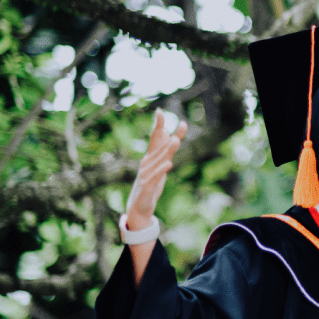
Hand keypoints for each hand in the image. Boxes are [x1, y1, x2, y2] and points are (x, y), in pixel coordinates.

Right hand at [125, 109, 187, 228]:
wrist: (138, 207)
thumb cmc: (150, 183)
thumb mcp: (159, 166)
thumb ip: (165, 151)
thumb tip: (170, 134)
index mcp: (150, 158)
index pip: (155, 138)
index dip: (158, 125)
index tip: (160, 111)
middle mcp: (146, 164)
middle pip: (159, 148)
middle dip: (168, 136)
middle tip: (179, 125)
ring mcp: (145, 175)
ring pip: (158, 161)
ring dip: (167, 151)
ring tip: (176, 140)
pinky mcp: (147, 188)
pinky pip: (155, 178)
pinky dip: (161, 170)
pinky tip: (169, 163)